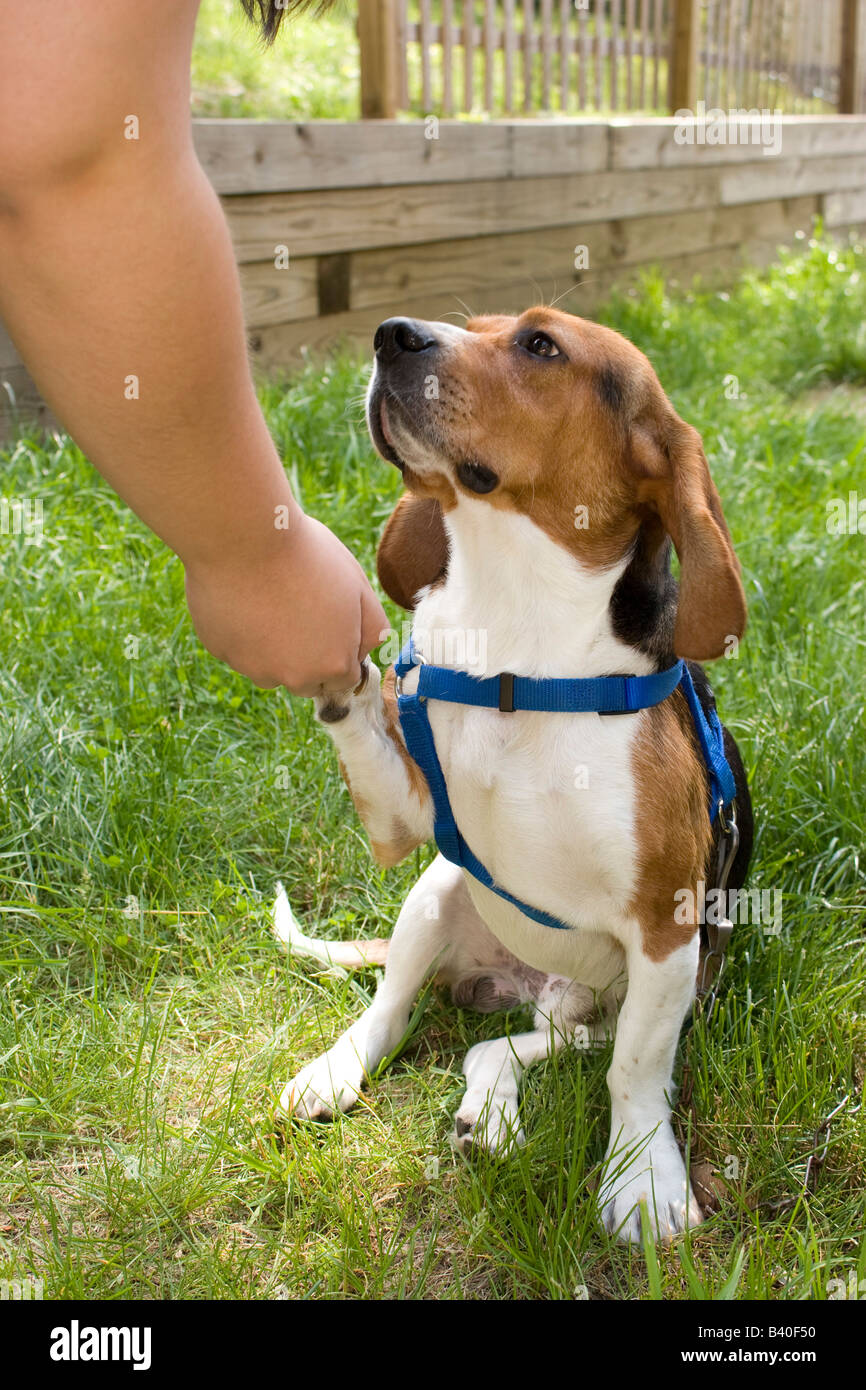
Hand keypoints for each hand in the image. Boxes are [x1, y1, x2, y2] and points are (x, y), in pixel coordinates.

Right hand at [183, 511, 388, 695]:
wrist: (244, 537)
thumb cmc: (307, 557)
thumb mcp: (358, 586)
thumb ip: (371, 626)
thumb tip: (366, 649)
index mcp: (332, 666)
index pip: (343, 678)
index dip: (340, 649)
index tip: (330, 621)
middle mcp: (293, 678)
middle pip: (306, 679)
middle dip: (307, 654)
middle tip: (299, 608)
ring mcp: (252, 667)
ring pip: (268, 666)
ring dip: (271, 645)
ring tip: (269, 599)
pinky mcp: (220, 651)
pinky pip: (237, 647)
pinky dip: (242, 630)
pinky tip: (243, 595)